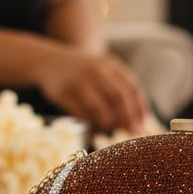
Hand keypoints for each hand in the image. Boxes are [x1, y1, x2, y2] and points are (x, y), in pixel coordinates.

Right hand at [35, 44, 150, 134]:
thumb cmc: (84, 72)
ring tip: (111, 130)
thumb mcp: (104, 70)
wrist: (49, 61)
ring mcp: (77, 80)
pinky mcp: (61, 92)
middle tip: (132, 131)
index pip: (130, 87)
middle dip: (127, 117)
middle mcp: (95, 70)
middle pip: (117, 97)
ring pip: (98, 107)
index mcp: (109, 64)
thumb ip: (120, 88)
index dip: (139, 107)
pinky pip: (80, 113)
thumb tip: (140, 119)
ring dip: (108, 122)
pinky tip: (95, 129)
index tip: (144, 123)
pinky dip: (90, 123)